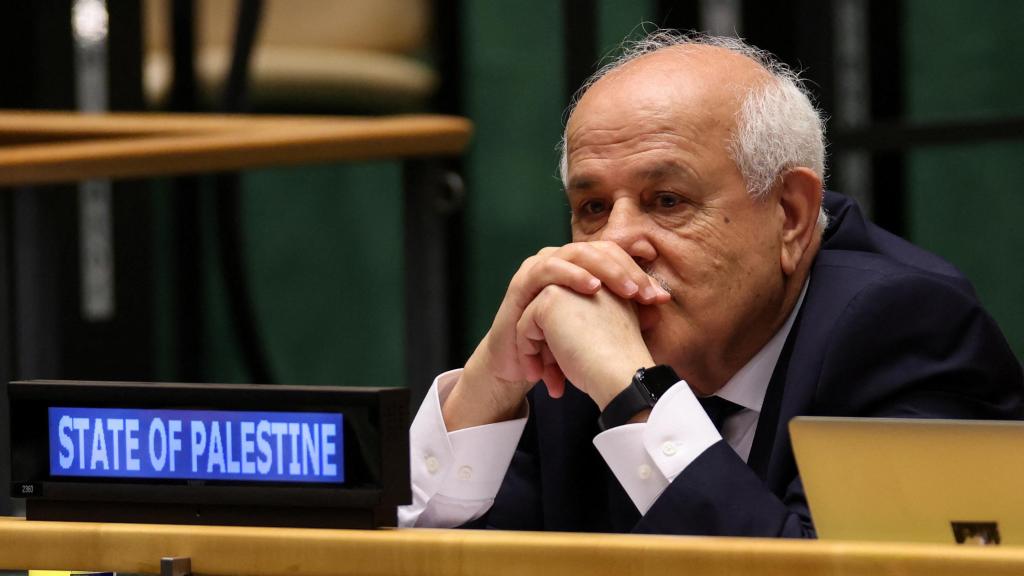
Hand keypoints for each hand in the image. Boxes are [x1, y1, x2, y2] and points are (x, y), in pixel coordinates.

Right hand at [443, 242, 668, 430]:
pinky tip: (592, 288)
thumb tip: (660, 305)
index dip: (638, 273)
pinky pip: (549, 268)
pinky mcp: (523, 280)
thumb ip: (624, 315)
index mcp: (579, 267)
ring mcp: (540, 266)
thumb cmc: (560, 345)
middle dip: (626, 270)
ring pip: (577, 253)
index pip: (615, 257)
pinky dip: (573, 275)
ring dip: (605, 270)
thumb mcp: (595, 329)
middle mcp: (561, 260)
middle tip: (646, 293)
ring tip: (627, 291)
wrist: (523, 366)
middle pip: (600, 250)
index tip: (659, 298)